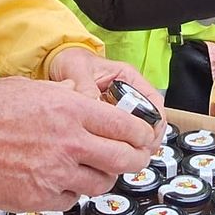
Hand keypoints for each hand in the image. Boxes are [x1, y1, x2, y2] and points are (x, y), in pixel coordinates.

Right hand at [0, 77, 156, 211]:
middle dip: (135, 160)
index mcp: (72, 111)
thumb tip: (79, 94)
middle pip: (124, 159)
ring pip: (101, 183)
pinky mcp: (43, 197)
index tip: (142, 136)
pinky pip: (71, 198)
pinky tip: (58, 180)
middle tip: (133, 159)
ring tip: (90, 169)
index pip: (127, 126)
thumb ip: (63, 94)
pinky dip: (70, 191)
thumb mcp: (31, 88)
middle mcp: (72, 143)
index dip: (141, 134)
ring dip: (101, 177)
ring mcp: (59, 174)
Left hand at [47, 46, 167, 141]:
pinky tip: (108, 149)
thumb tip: (93, 104)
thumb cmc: (71, 61)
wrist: (59, 63)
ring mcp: (121, 106)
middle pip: (149, 120)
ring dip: (132, 143)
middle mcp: (129, 92)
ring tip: (122, 153)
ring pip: (137, 130)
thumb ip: (85, 86)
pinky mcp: (109, 118)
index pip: (153, 101)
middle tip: (136, 151)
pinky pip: (120, 134)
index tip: (146, 136)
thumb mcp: (77, 70)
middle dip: (145, 138)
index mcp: (128, 77)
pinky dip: (117, 143)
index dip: (154, 122)